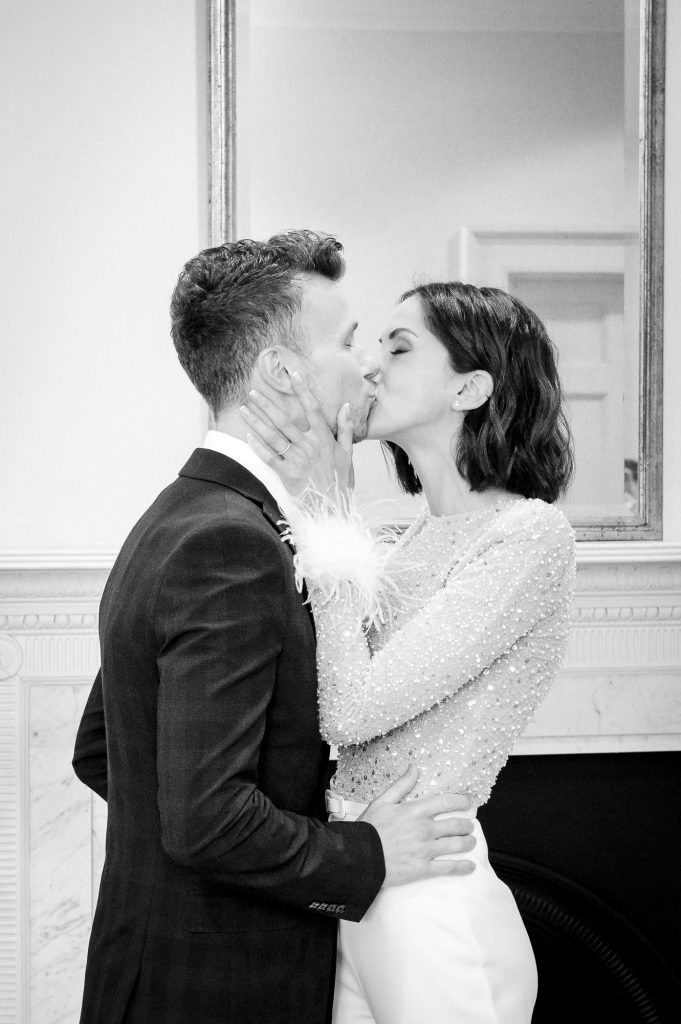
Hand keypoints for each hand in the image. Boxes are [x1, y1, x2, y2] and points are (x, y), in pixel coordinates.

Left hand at [240, 370, 353, 497]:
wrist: (333, 507)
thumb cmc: (341, 480)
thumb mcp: (348, 454)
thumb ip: (346, 429)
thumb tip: (346, 407)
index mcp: (324, 439)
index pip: (312, 408)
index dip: (303, 390)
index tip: (293, 374)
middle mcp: (309, 446)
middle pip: (285, 420)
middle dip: (267, 405)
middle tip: (253, 392)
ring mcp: (296, 460)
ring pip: (273, 436)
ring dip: (256, 422)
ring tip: (244, 410)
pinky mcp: (287, 474)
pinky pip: (268, 457)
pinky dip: (257, 446)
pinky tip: (248, 435)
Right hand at [360, 766, 476, 885]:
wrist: (358, 856)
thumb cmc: (368, 829)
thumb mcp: (382, 801)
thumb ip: (401, 785)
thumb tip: (414, 768)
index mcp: (415, 811)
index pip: (446, 802)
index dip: (461, 802)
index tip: (468, 803)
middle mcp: (424, 829)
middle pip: (455, 825)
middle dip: (466, 825)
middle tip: (470, 826)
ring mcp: (425, 850)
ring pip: (456, 845)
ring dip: (468, 843)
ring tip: (471, 842)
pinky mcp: (422, 869)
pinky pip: (448, 868)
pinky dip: (462, 867)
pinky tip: (469, 867)